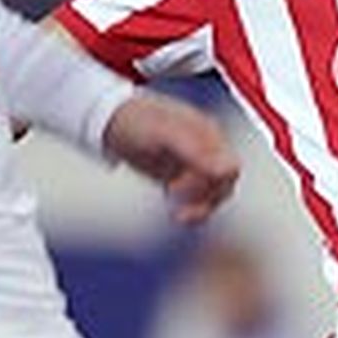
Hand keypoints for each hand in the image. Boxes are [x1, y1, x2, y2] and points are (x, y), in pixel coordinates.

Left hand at [103, 92, 239, 224]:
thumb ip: (197, 152)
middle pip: (224, 185)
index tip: (180, 187)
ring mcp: (195, 164)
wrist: (109, 122)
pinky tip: (176, 213)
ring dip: (201, 208)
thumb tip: (228, 170)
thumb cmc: (137, 121)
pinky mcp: (182, 177)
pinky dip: (192, 209)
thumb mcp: (165, 134)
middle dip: (206, 200)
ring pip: (214, 196)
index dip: (211, 183)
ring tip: (179, 216)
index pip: (229, 169)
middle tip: (179, 207)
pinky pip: (198, 200)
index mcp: (210, 134)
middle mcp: (207, 149)